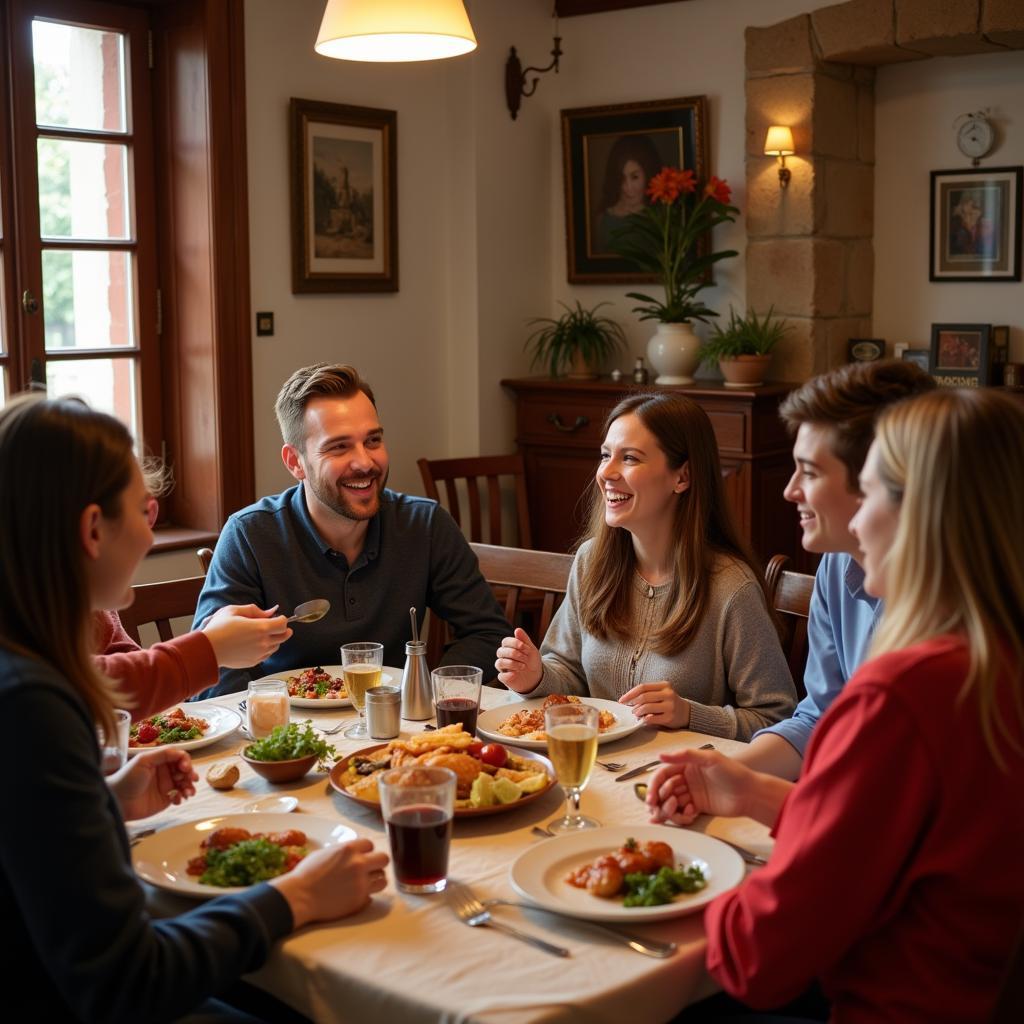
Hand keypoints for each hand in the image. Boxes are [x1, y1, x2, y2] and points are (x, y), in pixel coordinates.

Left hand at [108, 747, 197, 820]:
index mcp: (160, 761)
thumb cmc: (127, 778)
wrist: (117, 801)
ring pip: (185, 784)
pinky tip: (178, 800)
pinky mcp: (165, 799)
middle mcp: (165, 772)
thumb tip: (182, 753)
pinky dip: (182, 797)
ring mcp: (166, 786)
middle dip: (190, 774)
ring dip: (189, 787)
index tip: (185, 768)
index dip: (186, 761)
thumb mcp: (144, 761)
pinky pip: (179, 796)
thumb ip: (163, 754)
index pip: (179, 757)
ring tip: (188, 793)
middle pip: (185, 770)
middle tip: (191, 780)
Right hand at [202, 604, 291, 668]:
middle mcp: (263, 642)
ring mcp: (259, 654)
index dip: (281, 619)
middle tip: (276, 625)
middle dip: (283, 629)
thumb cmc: (219, 628)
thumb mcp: (235, 611)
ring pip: (276, 646)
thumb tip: (272, 611)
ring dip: (275, 639)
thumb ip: (255, 610)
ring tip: (264, 634)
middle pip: (284, 636)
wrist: (208, 649)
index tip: (276, 618)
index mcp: (261, 628)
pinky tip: (258, 644)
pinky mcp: (254, 662)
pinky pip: (267, 655)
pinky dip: (267, 649)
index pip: (283, 624)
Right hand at [270, 838, 388, 928]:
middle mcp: (358, 864)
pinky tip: (354, 895)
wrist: (299, 897)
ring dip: (375, 880)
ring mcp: (361, 883)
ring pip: (383, 879)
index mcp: (348, 849)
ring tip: (364, 883)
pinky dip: (365, 895)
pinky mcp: (360, 901)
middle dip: (377, 863)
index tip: (361, 856)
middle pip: (384, 859)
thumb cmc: (307, 874)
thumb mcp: (325, 853)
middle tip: (369, 869)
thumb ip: (344, 851)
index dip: (366, 851)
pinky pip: (372, 896)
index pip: (370, 844)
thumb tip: (355, 852)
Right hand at [494, 628, 542, 693]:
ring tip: (523, 666)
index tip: (525, 647)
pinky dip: (508, 675)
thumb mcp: (531, 649)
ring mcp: (503, 668)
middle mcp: (504, 657)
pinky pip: (501, 676)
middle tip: (525, 657)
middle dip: (514, 653)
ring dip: (512, 663)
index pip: (505, 642)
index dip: (514, 643)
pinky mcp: (505, 678)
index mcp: (509, 648)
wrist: (536, 676)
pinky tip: (516, 674)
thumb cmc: (532, 661)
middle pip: (500, 651)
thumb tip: (517, 629)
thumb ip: (524, 639)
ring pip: (499, 663)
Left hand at [619, 681, 689, 728]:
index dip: (630, 694)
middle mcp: (668, 694)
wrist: (686, 713)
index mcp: (664, 685)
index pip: (643, 687)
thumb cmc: (669, 702)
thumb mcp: (661, 693)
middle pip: (643, 697)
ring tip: (636, 714)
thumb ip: (648, 694)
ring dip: (637, 712)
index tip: (622, 700)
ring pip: (646, 707)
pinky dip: (644, 719)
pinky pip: (651, 718)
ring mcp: (670, 706)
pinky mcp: (670, 717)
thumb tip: (628, 700)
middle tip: (630, 709)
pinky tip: (644, 719)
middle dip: (633, 703)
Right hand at [646, 748, 756, 825]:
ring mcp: (692, 793)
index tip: (651, 798)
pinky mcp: (698, 807)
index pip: (663, 774)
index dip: (654, 785)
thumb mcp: (709, 758)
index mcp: (686, 765)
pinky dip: (681, 815)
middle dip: (658, 799)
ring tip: (673, 812)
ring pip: (671, 802)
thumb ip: (685, 755)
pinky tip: (690, 813)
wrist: (751, 793)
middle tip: (656, 808)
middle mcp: (686, 779)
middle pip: (664, 789)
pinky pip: (682, 812)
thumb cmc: (733, 772)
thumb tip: (660, 755)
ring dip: (668, 809)